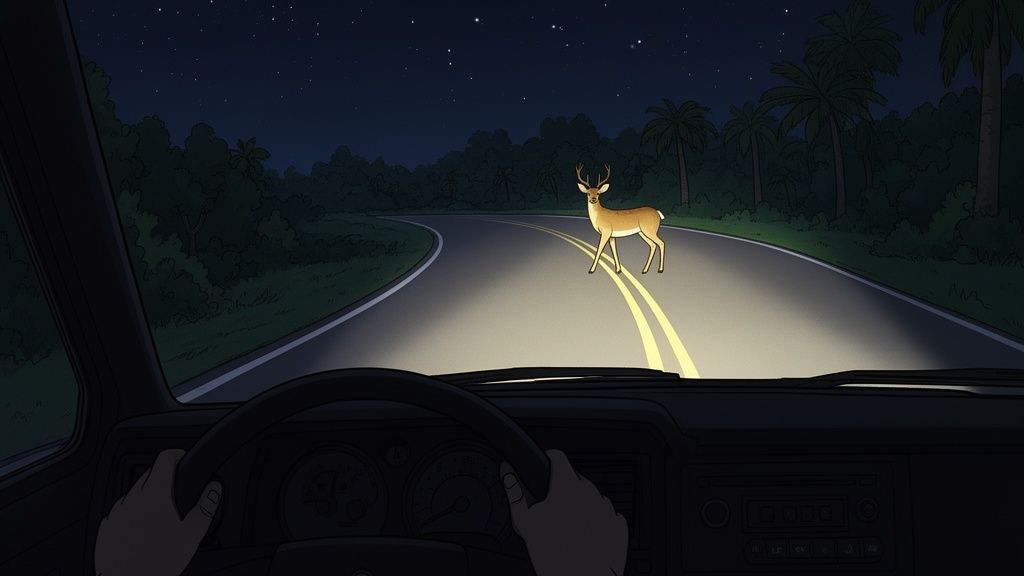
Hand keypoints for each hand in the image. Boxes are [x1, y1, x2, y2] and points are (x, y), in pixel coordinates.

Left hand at [95, 448, 221, 575]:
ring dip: (146, 498)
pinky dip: (131, 516)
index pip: (164, 459)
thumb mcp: (192, 534)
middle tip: (175, 497)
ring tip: (158, 521)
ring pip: (133, 494)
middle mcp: (133, 498)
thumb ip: (205, 506)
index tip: (181, 458)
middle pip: (149, 475)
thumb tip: (214, 489)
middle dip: (163, 479)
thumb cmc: (157, 562)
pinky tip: (142, 533)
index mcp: (156, 494)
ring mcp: (116, 512)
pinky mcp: (107, 527)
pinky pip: (121, 512)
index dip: (176, 454)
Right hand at [500, 449, 627, 575]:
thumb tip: (507, 473)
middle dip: (561, 492)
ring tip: (567, 531)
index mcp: (566, 486)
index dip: (547, 461)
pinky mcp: (617, 525)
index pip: (557, 457)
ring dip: (578, 507)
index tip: (543, 471)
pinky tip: (583, 538)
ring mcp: (606, 508)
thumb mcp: (526, 523)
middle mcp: (590, 492)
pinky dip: (594, 522)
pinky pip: (604, 515)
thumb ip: (515, 493)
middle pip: (572, 480)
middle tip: (550, 515)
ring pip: (589, 498)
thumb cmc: (556, 557)